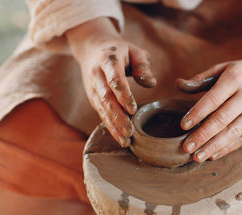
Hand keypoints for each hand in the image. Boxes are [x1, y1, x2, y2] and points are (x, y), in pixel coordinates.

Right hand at [66, 18, 155, 146]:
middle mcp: (96, 75)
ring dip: (113, 125)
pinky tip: (120, 138)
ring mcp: (92, 87)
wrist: (91, 48)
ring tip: (126, 140)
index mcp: (107, 60)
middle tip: (130, 131)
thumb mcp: (134, 51)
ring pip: (102, 109)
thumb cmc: (120, 51)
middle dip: (117, 116)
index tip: (133, 109)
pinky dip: (110, 126)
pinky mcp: (92, 97)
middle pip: (106, 98)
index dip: (123, 95)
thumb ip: (143, 65)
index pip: (114, 79)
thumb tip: (151, 84)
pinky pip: (101, 113)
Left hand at [176, 46, 241, 161]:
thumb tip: (177, 85)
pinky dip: (228, 148)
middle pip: (222, 119)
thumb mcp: (225, 68)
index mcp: (235, 78)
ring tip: (197, 157)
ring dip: (213, 146)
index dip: (197, 113)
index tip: (183, 126)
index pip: (212, 99)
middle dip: (202, 135)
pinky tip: (213, 155)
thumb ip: (201, 79)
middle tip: (186, 147)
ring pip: (233, 132)